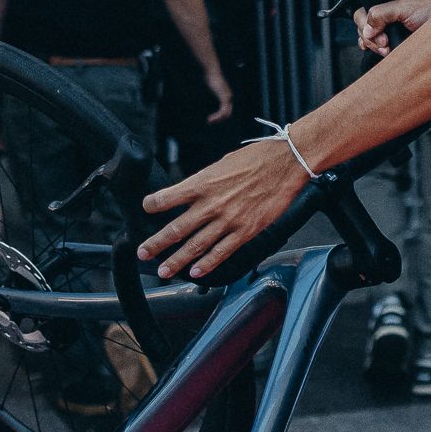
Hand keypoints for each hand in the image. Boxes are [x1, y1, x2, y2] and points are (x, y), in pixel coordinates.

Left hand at [140, 132, 306, 281]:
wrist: (287, 162)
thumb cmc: (257, 158)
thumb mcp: (222, 163)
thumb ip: (205, 181)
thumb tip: (192, 191)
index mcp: (202, 182)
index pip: (167, 197)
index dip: (152, 205)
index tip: (145, 209)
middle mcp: (211, 203)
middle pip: (176, 229)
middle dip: (156, 243)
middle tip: (143, 253)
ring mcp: (228, 220)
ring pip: (196, 246)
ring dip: (177, 260)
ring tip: (164, 270)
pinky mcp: (245, 231)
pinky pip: (222, 252)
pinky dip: (207, 264)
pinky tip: (196, 273)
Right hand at [201, 65, 233, 119]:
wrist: (212, 71)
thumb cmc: (211, 76)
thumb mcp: (212, 85)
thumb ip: (213, 88)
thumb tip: (209, 86)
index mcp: (227, 95)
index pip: (227, 109)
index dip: (220, 115)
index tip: (212, 118)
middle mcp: (229, 97)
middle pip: (228, 113)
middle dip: (220, 119)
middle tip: (210, 121)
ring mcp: (228, 98)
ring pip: (226, 113)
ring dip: (218, 119)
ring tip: (209, 121)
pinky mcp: (224, 98)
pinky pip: (223, 111)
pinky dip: (217, 116)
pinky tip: (210, 118)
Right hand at [329, 0, 430, 59]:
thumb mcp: (406, 9)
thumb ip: (383, 14)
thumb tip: (368, 28)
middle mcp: (383, 3)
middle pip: (358, 12)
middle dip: (366, 28)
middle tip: (382, 37)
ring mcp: (384, 20)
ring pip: (363, 30)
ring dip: (372, 41)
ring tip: (388, 46)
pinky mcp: (387, 35)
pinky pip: (368, 41)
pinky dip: (372, 47)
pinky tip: (382, 50)